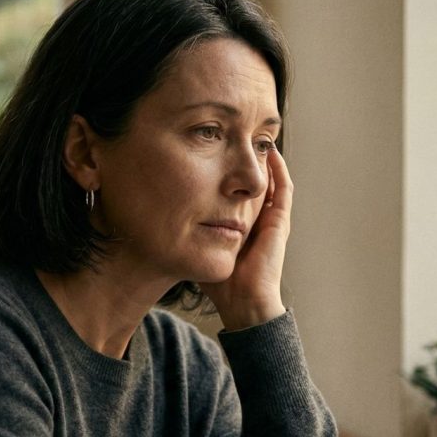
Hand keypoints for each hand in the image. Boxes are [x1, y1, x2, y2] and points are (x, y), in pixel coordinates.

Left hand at [199, 147, 291, 329]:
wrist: (243, 302)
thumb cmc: (218, 283)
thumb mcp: (196, 247)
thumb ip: (183, 233)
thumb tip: (153, 217)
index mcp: (240, 222)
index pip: (235, 187)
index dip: (227, 168)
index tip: (212, 149)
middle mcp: (258, 217)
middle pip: (253, 178)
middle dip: (246, 155)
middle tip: (234, 134)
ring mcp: (271, 218)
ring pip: (271, 178)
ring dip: (264, 156)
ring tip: (254, 135)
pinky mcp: (280, 221)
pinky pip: (283, 188)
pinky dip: (279, 168)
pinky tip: (269, 152)